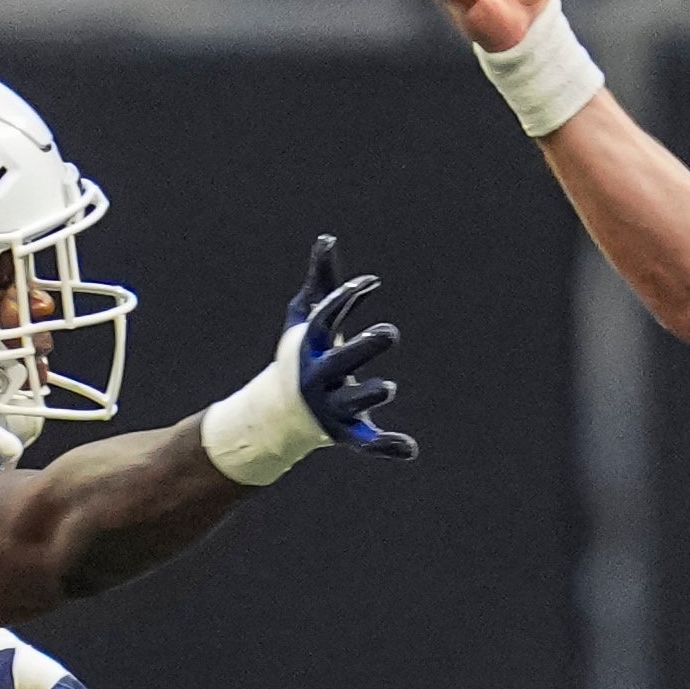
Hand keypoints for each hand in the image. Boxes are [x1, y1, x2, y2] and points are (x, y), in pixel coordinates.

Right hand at [285, 235, 414, 458]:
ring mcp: (332, 406)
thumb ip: (321, 282)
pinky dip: (386, 446)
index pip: (324, 320)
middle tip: (390, 332)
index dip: (344, 300)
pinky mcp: (346, 433)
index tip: (368, 283)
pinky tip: (410, 449)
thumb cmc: (300, 355)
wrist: (279, 412)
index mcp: (309, 347)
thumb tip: (328, 239)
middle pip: (341, 361)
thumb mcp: (305, 318)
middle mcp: (318, 377)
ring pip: (352, 402)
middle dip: (363, 347)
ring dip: (369, 393)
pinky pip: (366, 442)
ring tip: (388, 386)